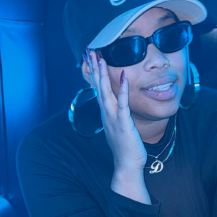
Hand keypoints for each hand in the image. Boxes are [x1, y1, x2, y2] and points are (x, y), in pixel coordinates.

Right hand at [89, 49, 146, 174]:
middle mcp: (107, 113)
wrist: (126, 165)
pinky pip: (122, 104)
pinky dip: (122, 90)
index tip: (90, 57)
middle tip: (89, 50)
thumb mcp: (119, 127)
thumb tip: (114, 106)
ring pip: (106, 92)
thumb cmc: (125, 147)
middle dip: (94, 67)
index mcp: (106, 113)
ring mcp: (113, 118)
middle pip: (98, 86)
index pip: (98, 88)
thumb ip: (116, 114)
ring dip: (103, 74)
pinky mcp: (123, 123)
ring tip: (100, 58)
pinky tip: (123, 77)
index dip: (94, 72)